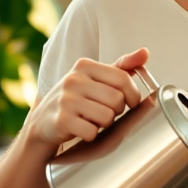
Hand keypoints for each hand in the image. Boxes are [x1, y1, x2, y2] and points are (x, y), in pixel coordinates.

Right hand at [28, 48, 147, 148]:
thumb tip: (145, 53)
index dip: (133, 94)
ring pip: (107, 116)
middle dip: (117, 111)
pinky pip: (92, 132)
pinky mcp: (61, 120)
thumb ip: (122, 66)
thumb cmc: (75, 98)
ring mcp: (65, 99)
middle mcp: (73, 79)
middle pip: (117, 99)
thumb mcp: (96, 78)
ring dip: (104, 124)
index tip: (130, 102)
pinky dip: (91, 135)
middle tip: (105, 112)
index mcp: (85, 65)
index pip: (123, 78)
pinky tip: (82, 129)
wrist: (43, 122)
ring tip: (92, 119)